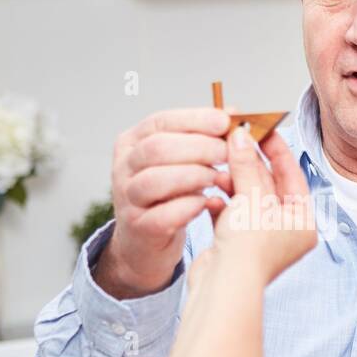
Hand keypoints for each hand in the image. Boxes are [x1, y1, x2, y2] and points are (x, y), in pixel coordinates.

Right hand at [96, 106, 231, 297]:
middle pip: (158, 148)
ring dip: (194, 176)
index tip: (225, 121)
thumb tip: (233, 113)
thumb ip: (201, 137)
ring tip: (218, 179)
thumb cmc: (168, 196)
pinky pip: (163, 215)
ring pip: (156, 180)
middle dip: (199, 147)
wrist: (146, 242)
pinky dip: (190, 207)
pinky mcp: (138, 228)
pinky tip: (208, 204)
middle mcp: (124, 167)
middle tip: (227, 153)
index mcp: (132, 142)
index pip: (161, 121)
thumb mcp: (179, 161)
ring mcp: (127, 199)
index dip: (195, 119)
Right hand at [190, 127, 315, 291]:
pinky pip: (229, 214)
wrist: (223, 287)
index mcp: (302, 222)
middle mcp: (284, 231)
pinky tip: (210, 194)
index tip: (262, 129)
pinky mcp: (235, 244)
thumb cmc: (249, 251)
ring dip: (231, 181)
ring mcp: (259, 238)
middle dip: (249, 163)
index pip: (292, 175)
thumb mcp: (252, 197)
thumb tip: (241, 136)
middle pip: (267, 185)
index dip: (277, 149)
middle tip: (235, 139)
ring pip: (246, 198)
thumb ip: (247, 165)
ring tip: (218, 166)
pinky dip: (220, 203)